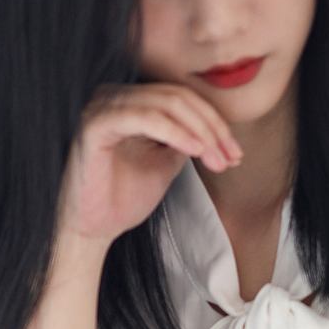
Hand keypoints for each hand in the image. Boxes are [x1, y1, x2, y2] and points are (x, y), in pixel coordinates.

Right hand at [54, 80, 243, 249]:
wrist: (92, 230)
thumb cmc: (121, 199)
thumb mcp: (165, 164)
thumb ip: (185, 141)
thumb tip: (215, 133)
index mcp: (130, 103)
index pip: (182, 98)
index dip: (214, 123)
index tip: (235, 154)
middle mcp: (114, 97)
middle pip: (178, 97)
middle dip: (212, 128)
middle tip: (231, 158)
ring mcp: (103, 107)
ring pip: (166, 104)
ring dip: (199, 132)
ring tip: (216, 159)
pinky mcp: (95, 125)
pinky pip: (144, 117)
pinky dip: (175, 132)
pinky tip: (194, 150)